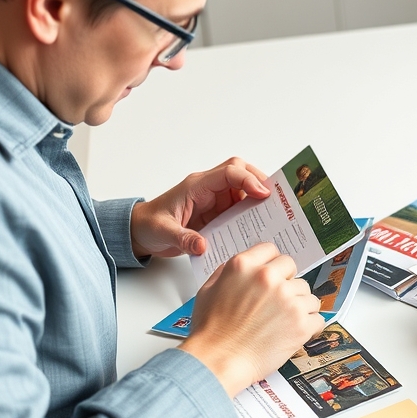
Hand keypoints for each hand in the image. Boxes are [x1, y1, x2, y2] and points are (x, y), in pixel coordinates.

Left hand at [130, 157, 268, 258]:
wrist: (140, 232)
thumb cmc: (149, 225)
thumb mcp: (163, 233)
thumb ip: (183, 239)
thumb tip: (202, 246)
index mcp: (196, 186)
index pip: (228, 172)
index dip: (248, 180)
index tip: (263, 194)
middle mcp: (208, 188)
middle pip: (240, 171)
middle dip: (259, 181)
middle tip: (276, 199)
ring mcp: (214, 199)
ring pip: (243, 188)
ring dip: (258, 197)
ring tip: (275, 213)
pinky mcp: (218, 212)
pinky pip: (239, 206)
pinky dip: (252, 212)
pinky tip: (260, 225)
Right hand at [178, 243, 323, 394]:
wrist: (219, 361)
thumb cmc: (210, 332)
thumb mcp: (207, 291)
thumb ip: (225, 273)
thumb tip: (239, 267)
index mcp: (244, 266)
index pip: (271, 250)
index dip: (272, 263)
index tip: (274, 273)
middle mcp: (268, 278)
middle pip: (292, 268)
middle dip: (287, 282)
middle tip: (278, 300)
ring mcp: (287, 300)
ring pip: (308, 294)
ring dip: (300, 305)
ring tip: (285, 320)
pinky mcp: (301, 323)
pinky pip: (318, 317)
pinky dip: (310, 326)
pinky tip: (297, 331)